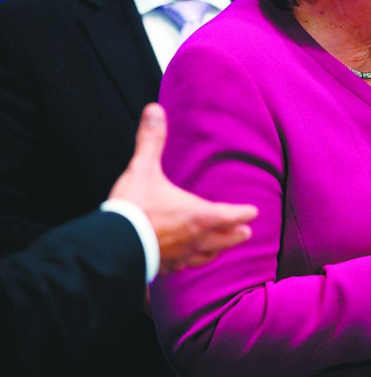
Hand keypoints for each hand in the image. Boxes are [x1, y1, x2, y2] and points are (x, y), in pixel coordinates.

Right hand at [108, 104, 257, 274]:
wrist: (110, 246)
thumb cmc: (133, 208)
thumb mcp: (143, 169)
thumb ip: (151, 140)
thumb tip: (154, 109)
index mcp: (198, 215)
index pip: (230, 215)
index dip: (243, 213)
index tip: (254, 212)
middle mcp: (195, 238)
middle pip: (224, 239)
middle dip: (235, 234)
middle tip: (247, 233)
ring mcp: (180, 256)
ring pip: (206, 256)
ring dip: (217, 250)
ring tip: (221, 249)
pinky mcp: (163, 268)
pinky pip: (183, 267)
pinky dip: (190, 263)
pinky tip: (186, 262)